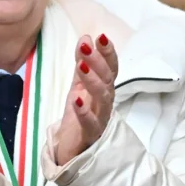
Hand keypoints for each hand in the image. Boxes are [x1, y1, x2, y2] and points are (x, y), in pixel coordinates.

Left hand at [55, 33, 118, 165]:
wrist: (73, 149)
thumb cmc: (80, 116)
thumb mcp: (78, 85)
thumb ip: (83, 63)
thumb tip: (86, 37)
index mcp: (104, 89)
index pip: (111, 68)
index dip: (107, 52)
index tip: (100, 36)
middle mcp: (106, 102)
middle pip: (108, 80)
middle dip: (99, 61)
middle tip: (87, 45)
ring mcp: (100, 118)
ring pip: (102, 98)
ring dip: (93, 81)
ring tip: (82, 66)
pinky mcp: (90, 134)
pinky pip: (90, 122)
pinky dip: (84, 111)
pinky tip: (76, 99)